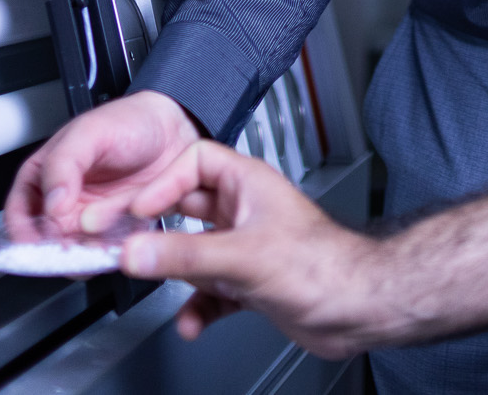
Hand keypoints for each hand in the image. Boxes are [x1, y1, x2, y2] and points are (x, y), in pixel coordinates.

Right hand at [4, 90, 201, 238]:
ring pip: (76, 249)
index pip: (20, 211)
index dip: (23, 232)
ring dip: (83, 256)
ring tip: (95, 251)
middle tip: (69, 255)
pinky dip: (108, 254)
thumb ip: (63, 164)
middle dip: (55, 252)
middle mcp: (64, 200)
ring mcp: (91, 216)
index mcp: (45, 175)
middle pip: (46, 239)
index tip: (36, 245)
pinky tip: (115, 249)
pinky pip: (106, 250)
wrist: (176, 128)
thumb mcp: (89, 132)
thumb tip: (51, 203)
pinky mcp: (117, 228)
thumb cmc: (130, 121)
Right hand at [119, 140, 388, 358]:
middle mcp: (245, 211)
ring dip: (178, 275)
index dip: (161, 183)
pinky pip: (210, 293)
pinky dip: (198, 308)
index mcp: (248, 184)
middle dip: (157, 232)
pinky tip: (193, 322)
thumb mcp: (242, 257)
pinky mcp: (250, 283)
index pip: (193, 164)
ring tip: (160, 285)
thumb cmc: (324, 266)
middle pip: (185, 211)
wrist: (359, 309)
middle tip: (128, 245)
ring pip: (194, 256)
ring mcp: (246, 248)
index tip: (136, 210)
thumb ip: (185, 255)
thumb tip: (136, 251)